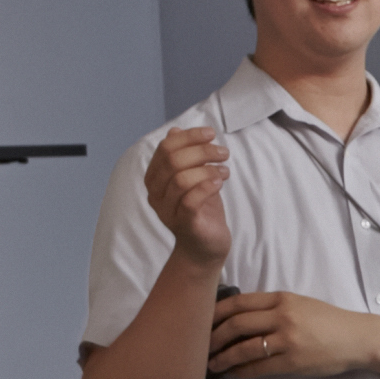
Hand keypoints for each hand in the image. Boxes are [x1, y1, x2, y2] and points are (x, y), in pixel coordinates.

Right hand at [144, 125, 233, 267]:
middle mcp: (156, 194)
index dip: (189, 137)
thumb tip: (175, 131)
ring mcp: (167, 210)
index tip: (211, 133)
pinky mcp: (184, 223)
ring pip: (181, 180)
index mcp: (155, 178)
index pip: (165, 148)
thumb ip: (184, 157)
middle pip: (173, 161)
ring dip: (208, 169)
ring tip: (225, 170)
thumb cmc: (201, 209)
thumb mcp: (194, 177)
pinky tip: (220, 182)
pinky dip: (207, 187)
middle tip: (223, 152)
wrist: (205, 247)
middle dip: (202, 151)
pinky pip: (190, 200)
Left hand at [208, 291, 379, 378]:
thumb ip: (272, 308)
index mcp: (281, 298)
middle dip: (213, 337)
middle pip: (236, 324)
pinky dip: (242, 371)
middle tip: (199, 346)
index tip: (199, 321)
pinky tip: (233, 374)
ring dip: (223, 358)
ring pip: (244, 347)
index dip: (214, 312)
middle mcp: (282, 315)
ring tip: (211, 365)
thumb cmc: (329, 321)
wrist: (358, 338)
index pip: (238, 302)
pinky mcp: (294, 361)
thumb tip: (238, 318)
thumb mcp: (299, 304)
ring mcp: (288, 339)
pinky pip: (260, 367)